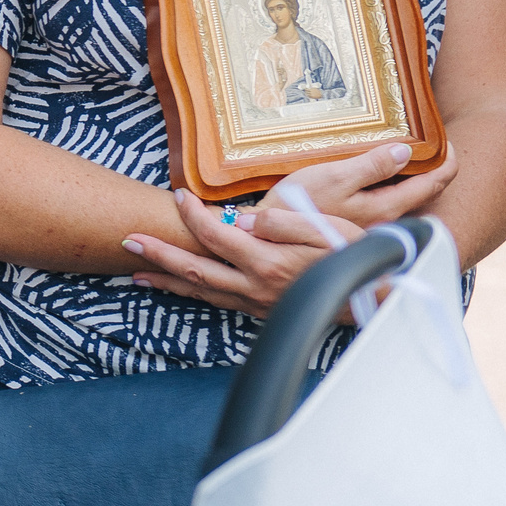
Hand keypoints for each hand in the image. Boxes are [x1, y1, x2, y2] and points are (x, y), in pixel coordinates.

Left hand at [119, 141, 454, 316]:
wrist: (377, 298)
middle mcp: (256, 286)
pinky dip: (191, 293)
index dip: (193, 214)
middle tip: (127, 241)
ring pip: (201, 291)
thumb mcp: (327, 229)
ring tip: (136, 272)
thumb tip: (246, 219)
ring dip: (167, 279)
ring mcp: (256, 302)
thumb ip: (284, 224)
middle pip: (194, 269)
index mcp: (269, 261)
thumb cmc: (356, 256)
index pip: (216, 235)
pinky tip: (178, 287)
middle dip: (158, 255)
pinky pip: (216, 301)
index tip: (178, 195)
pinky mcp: (260, 311)